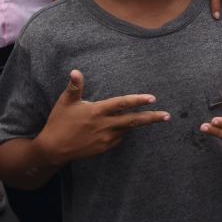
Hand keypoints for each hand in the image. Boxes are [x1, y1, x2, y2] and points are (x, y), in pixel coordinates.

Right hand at [34, 71, 168, 165]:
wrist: (53, 150)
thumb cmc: (59, 123)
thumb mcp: (65, 102)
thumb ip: (75, 87)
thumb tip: (75, 71)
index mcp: (97, 112)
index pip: (122, 104)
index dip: (137, 101)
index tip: (152, 98)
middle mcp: (104, 126)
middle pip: (133, 121)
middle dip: (151, 118)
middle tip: (167, 116)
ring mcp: (105, 139)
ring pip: (126, 130)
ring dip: (135, 124)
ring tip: (140, 117)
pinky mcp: (104, 148)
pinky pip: (118, 138)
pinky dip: (121, 132)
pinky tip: (116, 127)